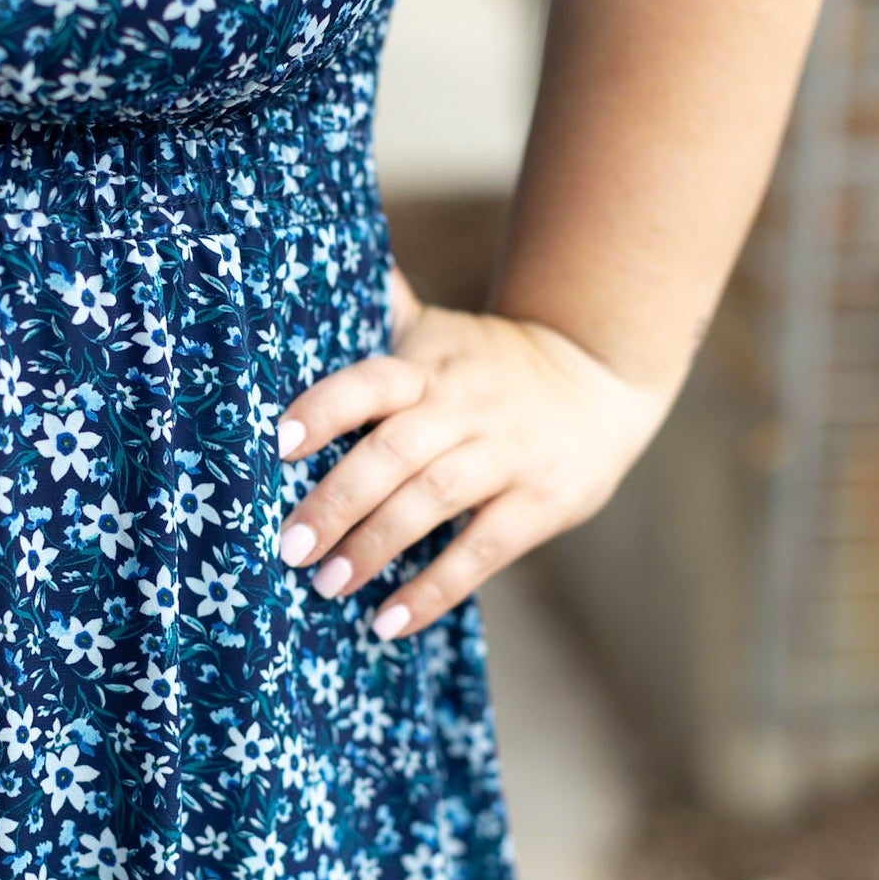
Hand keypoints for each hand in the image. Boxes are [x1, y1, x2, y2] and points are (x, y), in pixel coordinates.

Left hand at [275, 261, 678, 639]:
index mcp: (428, 367)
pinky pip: (482, 550)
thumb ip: (380, 308)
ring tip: (326, 585)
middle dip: (336, 501)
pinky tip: (389, 622)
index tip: (277, 444)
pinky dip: (434, 588)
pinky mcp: (540, 502)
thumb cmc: (489, 363)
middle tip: (288, 546)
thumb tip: (304, 257)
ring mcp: (505, 455)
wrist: (600, 380)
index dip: (325, 409)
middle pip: (393, 453)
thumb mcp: (437, 329)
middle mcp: (463, 407)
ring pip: (432, 501)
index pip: (370, 382)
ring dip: (375, 547)